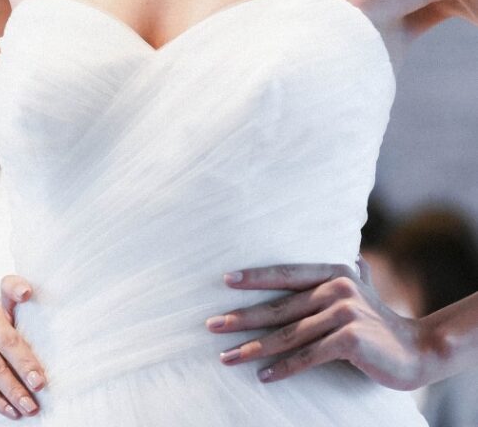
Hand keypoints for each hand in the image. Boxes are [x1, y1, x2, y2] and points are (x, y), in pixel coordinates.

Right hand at [0, 275, 47, 419]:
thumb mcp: (14, 338)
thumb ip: (32, 336)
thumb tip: (57, 364)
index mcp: (0, 306)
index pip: (7, 287)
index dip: (17, 287)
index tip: (27, 293)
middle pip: (7, 339)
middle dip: (26, 364)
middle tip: (41, 383)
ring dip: (15, 390)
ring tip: (31, 406)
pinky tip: (12, 411)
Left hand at [205, 262, 428, 389]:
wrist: (417, 350)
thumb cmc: (381, 321)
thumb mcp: (361, 289)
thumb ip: (351, 272)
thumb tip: (354, 253)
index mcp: (333, 272)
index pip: (285, 272)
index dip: (255, 276)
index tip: (225, 281)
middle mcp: (336, 287)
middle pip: (279, 306)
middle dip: (241, 318)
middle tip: (211, 325)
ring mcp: (343, 312)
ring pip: (288, 334)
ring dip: (254, 348)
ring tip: (227, 357)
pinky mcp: (350, 340)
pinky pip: (308, 356)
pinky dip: (284, 368)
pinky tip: (264, 376)